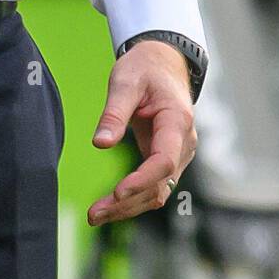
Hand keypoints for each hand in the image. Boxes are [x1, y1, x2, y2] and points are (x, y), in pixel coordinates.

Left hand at [86, 41, 196, 224]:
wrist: (163, 62)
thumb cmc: (145, 68)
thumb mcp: (125, 82)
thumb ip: (114, 114)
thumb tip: (100, 144)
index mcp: (177, 121)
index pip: (164, 160)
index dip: (142, 180)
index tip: (117, 192)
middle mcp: (183, 143)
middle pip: (160, 184)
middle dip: (128, 202)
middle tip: (94, 214)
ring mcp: (178, 154)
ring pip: (158, 191)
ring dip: (129, 207)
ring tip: (96, 215)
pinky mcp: (167, 158)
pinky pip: (154, 185)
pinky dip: (134, 199)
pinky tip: (110, 206)